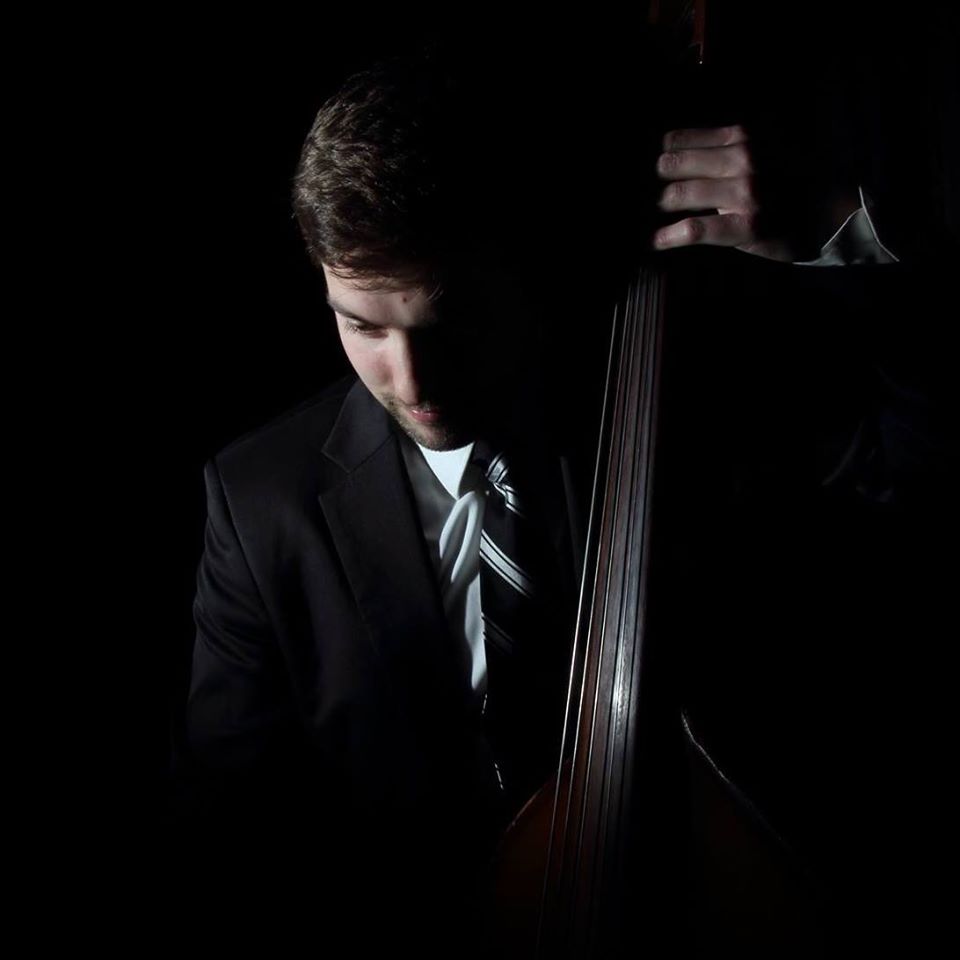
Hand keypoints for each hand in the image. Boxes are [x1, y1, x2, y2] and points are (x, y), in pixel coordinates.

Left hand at [652, 124, 858, 261]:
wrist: (832, 211)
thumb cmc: (792, 181)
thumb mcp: (762, 147)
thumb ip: (725, 147)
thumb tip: (674, 153)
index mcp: (743, 134)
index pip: (679, 140)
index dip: (657, 156)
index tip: (646, 169)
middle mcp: (742, 157)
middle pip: (672, 165)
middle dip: (652, 181)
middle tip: (639, 195)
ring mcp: (743, 192)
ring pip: (678, 194)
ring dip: (656, 207)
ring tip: (645, 215)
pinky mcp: (744, 225)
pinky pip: (694, 229)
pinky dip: (668, 237)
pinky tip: (656, 241)